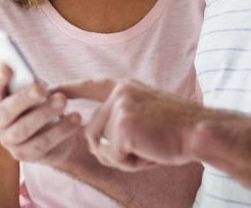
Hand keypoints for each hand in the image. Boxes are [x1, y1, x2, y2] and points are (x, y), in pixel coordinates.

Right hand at [0, 63, 82, 165]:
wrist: (53, 130)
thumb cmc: (35, 100)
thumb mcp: (28, 84)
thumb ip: (17, 72)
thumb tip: (1, 56)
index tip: (7, 66)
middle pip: (5, 112)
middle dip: (23, 99)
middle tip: (41, 87)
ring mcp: (9, 142)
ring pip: (22, 130)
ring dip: (44, 114)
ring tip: (63, 100)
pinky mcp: (25, 156)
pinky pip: (42, 144)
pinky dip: (60, 131)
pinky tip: (75, 117)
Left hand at [60, 79, 203, 170]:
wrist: (199, 132)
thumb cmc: (177, 130)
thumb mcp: (146, 113)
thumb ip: (122, 117)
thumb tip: (94, 138)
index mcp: (126, 87)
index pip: (91, 86)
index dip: (70, 89)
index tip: (51, 91)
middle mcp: (120, 92)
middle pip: (93, 131)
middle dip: (113, 151)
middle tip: (144, 153)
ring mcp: (120, 106)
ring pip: (101, 145)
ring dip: (122, 158)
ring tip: (147, 152)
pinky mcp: (123, 125)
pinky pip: (114, 155)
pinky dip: (131, 164)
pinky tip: (150, 154)